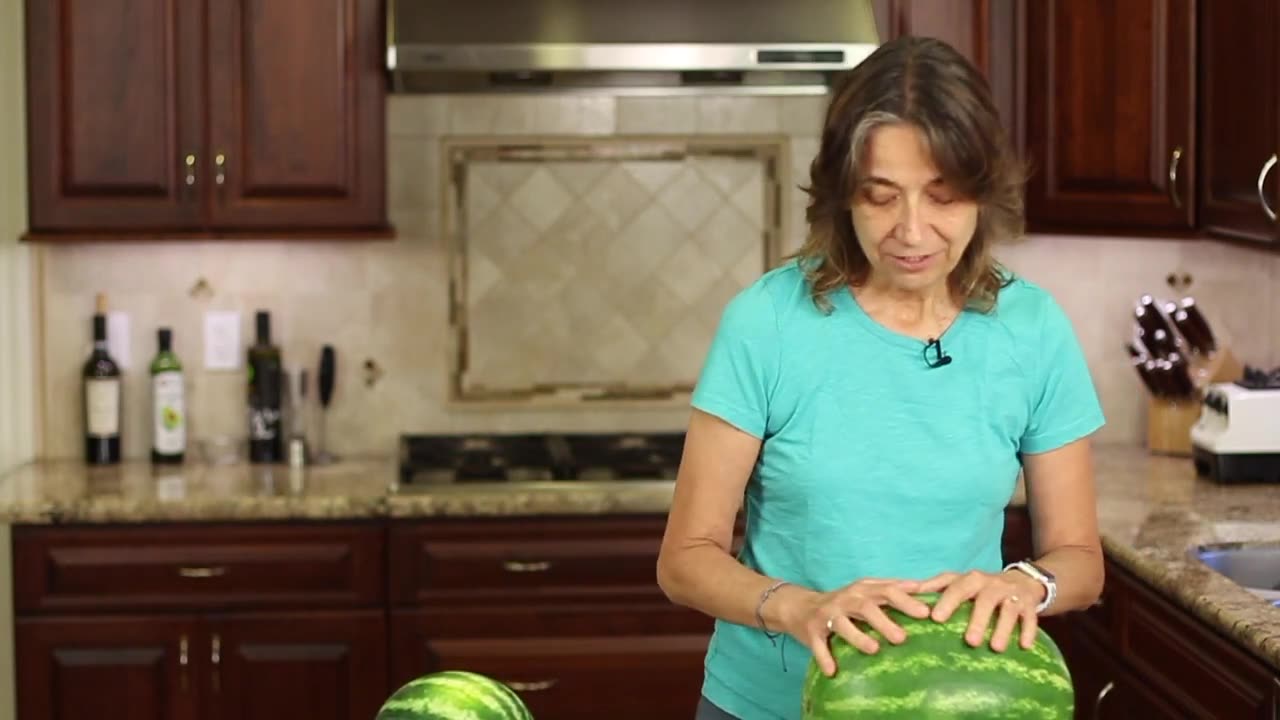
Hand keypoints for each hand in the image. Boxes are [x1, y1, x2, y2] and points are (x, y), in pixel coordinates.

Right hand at [778, 578, 931, 676]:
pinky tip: (832, 671)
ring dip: (857, 636)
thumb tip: (923, 587)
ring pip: (842, 624)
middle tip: (902, 638)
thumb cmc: (843, 602)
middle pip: (866, 606)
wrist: (799, 606)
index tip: (926, 613)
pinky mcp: (812, 631)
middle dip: (884, 621)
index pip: (887, 591)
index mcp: (862, 590)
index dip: (906, 600)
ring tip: (874, 649)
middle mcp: (845, 599)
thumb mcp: (866, 591)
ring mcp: (827, 614)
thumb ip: (892, 589)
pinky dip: (824, 657)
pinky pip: (818, 644)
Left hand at [919, 569, 1045, 651]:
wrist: (1022, 580)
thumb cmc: (980, 587)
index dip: (947, 601)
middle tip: (968, 641)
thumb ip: (935, 586)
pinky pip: (1031, 618)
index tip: (935, 618)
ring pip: (1008, 610)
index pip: (956, 587)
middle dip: (977, 620)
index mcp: (971, 579)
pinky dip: (1029, 631)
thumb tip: (903, 589)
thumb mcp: (958, 581)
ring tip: (995, 648)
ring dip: (1003, 628)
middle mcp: (992, 585)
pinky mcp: (1030, 606)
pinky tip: (1024, 646)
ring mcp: (1012, 595)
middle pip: (984, 600)